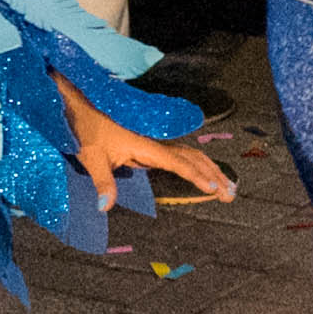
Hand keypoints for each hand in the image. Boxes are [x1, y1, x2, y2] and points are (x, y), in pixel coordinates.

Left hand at [57, 77, 238, 210]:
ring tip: (227, 185)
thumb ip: (102, 183)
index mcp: (146, 145)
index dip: (197, 176)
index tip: (215, 189)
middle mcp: (155, 142)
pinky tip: (204, 171)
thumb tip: (106, 208)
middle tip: (232, 194)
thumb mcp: (91, 158)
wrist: (80, 105)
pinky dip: (198, 163)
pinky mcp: (150, 143)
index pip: (178, 163)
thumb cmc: (85, 130)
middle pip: (193, 158)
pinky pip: (181, 154)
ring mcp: (154, 141)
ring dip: (210, 169)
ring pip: (191, 154)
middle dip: (214, 175)